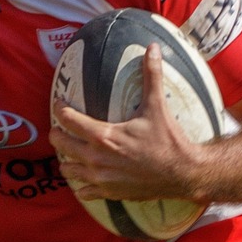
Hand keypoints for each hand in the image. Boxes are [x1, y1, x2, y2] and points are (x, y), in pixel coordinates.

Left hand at [49, 44, 201, 202]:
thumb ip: (152, 75)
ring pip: (67, 169)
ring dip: (66, 159)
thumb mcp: (157, 106)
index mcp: (104, 136)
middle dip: (57, 134)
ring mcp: (101, 178)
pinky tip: (85, 175)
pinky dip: (80, 183)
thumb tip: (152, 48)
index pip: (68, 120)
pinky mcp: (108, 193)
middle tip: (61, 128)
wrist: (184, 173)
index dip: (60, 109)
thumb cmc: (169, 140)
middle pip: (61, 144)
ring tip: (72, 151)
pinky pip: (82, 191)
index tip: (60, 103)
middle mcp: (97, 158)